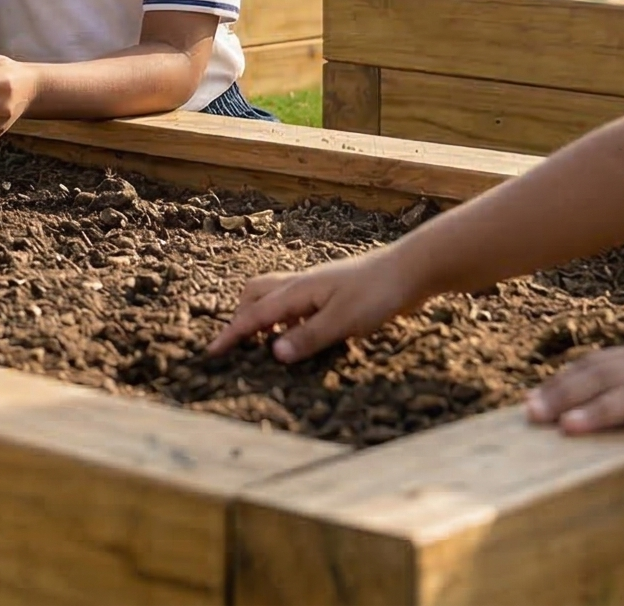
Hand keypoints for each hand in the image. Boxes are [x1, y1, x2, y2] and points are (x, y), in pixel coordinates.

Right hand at [206, 246, 429, 361]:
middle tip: (237, 342)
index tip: (212, 352)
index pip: (255, 315)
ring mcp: (318, 287)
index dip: (232, 334)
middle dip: (242, 316)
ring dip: (264, 315)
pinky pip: (297, 303)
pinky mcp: (334, 293)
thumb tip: (273, 353)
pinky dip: (288, 318)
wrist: (411, 270)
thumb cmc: (378, 294)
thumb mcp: (342, 321)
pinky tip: (303, 334)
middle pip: (256, 294)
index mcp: (298, 292)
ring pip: (276, 296)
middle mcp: (302, 285)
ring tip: (267, 342)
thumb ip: (308, 337)